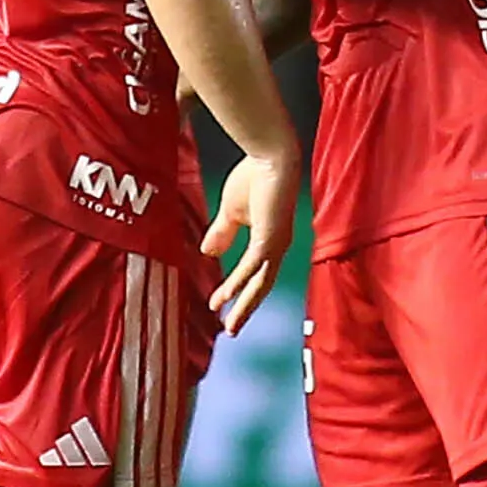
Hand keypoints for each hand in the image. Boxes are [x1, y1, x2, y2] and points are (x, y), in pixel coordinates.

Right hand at [202, 144, 302, 331]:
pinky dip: (238, 283)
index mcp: (271, 240)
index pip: (256, 274)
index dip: (240, 291)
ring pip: (260, 283)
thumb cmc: (254, 176)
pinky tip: (226, 297)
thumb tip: (208, 254)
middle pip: (262, 286)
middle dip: (246, 309)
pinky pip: (252, 268)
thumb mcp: (232, 212)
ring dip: (243, 305)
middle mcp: (277, 246)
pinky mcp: (271, 238)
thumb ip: (222, 234)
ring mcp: (276, 243)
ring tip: (229, 326)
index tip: (220, 305)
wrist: (268, 156)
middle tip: (232, 330)